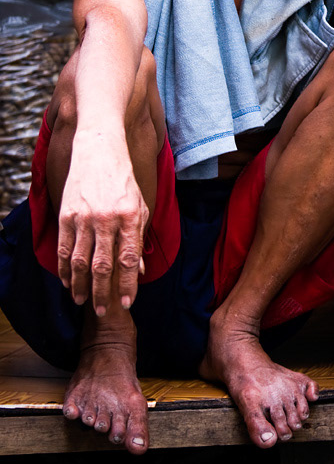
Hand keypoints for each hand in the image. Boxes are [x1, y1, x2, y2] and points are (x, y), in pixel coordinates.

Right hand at [57, 142, 148, 315]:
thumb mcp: (139, 207)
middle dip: (102, 293)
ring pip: (80, 262)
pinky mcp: (67, 214)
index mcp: (130, 217)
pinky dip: (65, 268)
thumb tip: (138, 272)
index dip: (128, 285)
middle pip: (103, 266)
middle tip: (101, 312)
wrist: (99, 151)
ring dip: (80, 286)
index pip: (129, 260)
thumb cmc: (124, 182)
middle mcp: (107, 219)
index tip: (127, 304)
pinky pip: (65, 248)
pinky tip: (67, 281)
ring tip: (81, 301)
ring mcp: (85, 217)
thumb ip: (138, 239)